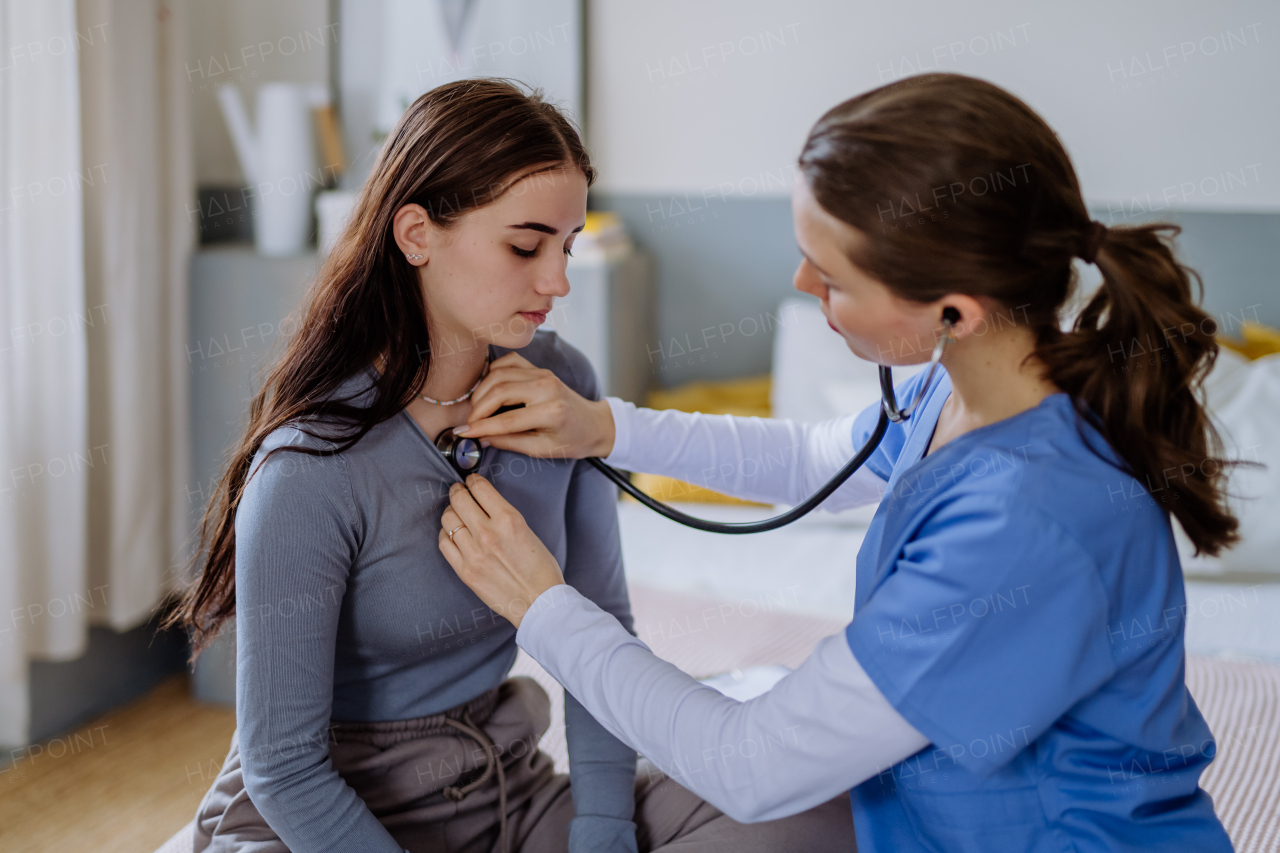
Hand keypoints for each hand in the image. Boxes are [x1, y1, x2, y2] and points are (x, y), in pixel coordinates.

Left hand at [438, 474, 565, 627]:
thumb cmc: (541, 569)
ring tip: (455, 513)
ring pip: (448, 520)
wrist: (539, 602)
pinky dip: (445, 534)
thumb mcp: (528, 531)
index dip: (472, 481)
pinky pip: (444, 543)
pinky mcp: (465, 571)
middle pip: (459, 500)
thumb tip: (485, 506)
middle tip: (458, 491)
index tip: (470, 481)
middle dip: (457, 491)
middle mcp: (488, 532)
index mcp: (509, 519)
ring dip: (450, 512)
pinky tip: (452, 534)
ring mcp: (473, 552)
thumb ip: (505, 517)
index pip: (480, 489)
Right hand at [454, 352, 615, 458]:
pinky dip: (493, 373)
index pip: (506, 419)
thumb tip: (480, 437)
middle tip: (470, 422)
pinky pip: (509, 362)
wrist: (593, 424)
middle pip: (500, 390)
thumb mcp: (541, 450)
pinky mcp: (539, 368)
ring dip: (482, 390)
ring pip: (500, 374)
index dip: (481, 426)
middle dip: (478, 407)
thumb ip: (509, 442)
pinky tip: (488, 389)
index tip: (463, 433)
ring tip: (477, 409)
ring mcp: (543, 374)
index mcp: (551, 412)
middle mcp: (547, 387)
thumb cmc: (571, 440)